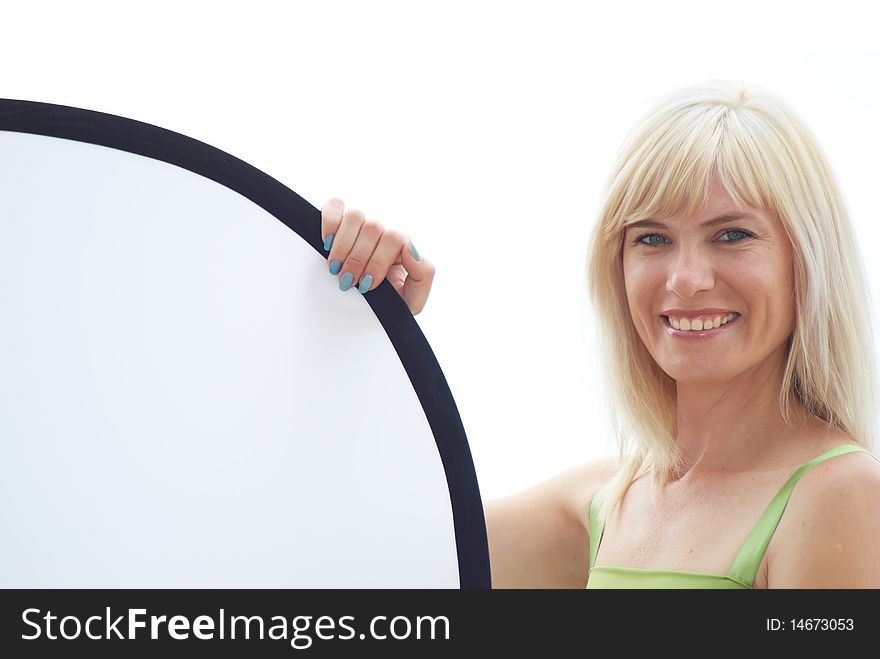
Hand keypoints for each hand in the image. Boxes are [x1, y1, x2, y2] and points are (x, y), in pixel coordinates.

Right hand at [320, 198, 434, 314]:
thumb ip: (423, 274)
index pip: (394, 238)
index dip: (377, 262)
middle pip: (373, 228)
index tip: (367, 285)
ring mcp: (362, 226)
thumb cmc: (391, 303)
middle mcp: (382, 233)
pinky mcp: (340, 222)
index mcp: (402, 247)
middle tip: (348, 282)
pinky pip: (336, 207)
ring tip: (336, 268)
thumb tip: (411, 248)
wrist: (368, 312)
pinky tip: (327, 244)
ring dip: (342, 246)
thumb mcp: (413, 298)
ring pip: (355, 217)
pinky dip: (330, 223)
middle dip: (357, 260)